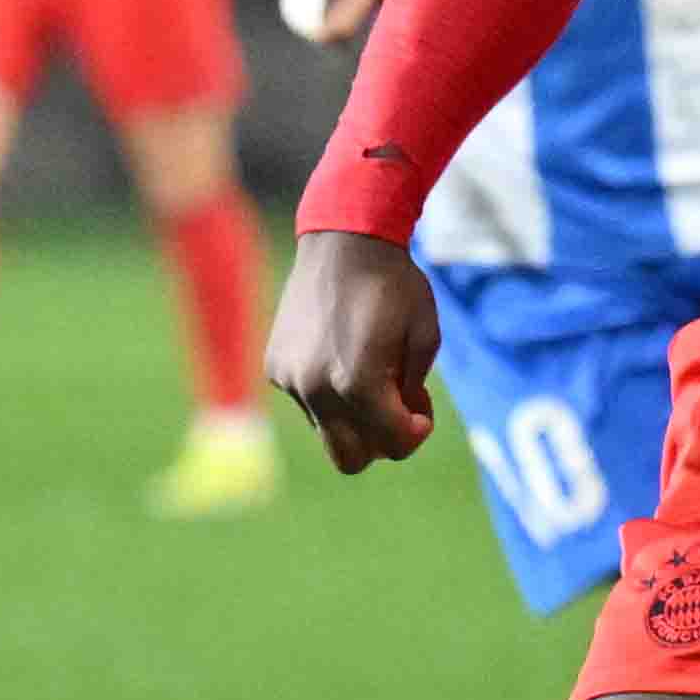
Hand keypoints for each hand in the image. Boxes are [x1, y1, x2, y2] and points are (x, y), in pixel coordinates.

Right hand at [265, 226, 440, 472]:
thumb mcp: (424, 338)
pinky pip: (307, 402)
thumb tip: (397, 424)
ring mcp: (290, 378)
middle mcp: (316, 387)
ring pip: (327, 431)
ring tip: (370, 374)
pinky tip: (340, 353)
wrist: (344, 239)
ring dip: (353, 417)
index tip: (421, 409)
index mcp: (358, 382)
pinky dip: (329, 393)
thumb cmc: (394, 285)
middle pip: (351, 460)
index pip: (392, 443)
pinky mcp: (275, 366)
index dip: (415, 433)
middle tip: (397, 407)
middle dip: (380, 442)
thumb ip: (411, 391)